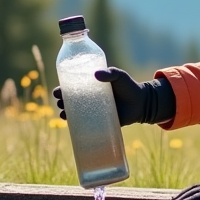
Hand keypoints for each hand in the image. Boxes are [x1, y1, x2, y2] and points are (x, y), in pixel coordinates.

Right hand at [52, 67, 172, 125]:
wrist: (142, 103)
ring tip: (64, 114)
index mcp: (91, 87)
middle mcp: (90, 100)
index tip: (57, 92)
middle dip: (61, 102)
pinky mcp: (100, 122)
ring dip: (66, 114)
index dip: (62, 89)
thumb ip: (110, 73)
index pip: (72, 87)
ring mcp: (94, 112)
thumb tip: (96, 75)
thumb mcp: (119, 76)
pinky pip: (85, 125)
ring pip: (75, 113)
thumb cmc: (129, 86)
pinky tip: (71, 126)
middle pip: (70, 101)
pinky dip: (77, 126)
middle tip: (61, 103)